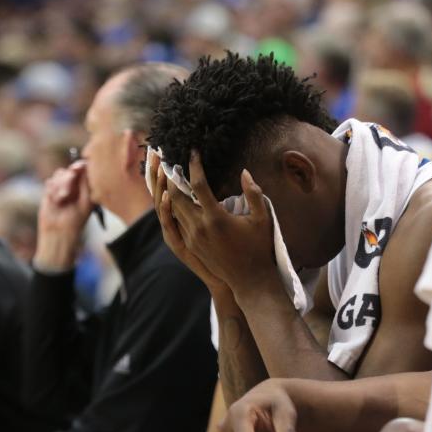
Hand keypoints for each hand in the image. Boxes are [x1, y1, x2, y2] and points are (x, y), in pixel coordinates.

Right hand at [34, 163, 91, 270]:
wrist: (59, 232)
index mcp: (86, 188)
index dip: (80, 166)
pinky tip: (55, 201)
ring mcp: (61, 187)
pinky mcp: (50, 191)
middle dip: (68, 179)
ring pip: (59, 174)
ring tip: (62, 200)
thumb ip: (85, 183)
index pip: (84, 170)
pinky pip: (50, 182)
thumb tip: (83, 165)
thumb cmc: (76, 220)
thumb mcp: (86, 201)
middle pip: (70, 170)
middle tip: (67, 193)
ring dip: (60, 186)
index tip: (78, 168)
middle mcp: (74, 186)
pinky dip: (52, 190)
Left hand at [158, 151, 276, 298]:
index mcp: (216, 218)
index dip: (194, 165)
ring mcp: (192, 238)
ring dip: (169, 191)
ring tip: (168, 174)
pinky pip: (175, 222)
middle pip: (176, 195)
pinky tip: (173, 197)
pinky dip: (172, 208)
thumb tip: (244, 172)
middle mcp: (199, 227)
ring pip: (172, 209)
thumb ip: (254, 193)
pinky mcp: (189, 245)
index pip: (199, 185)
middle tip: (170, 159)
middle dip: (172, 176)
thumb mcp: (263, 219)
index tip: (193, 151)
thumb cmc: (259, 248)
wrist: (250, 280)